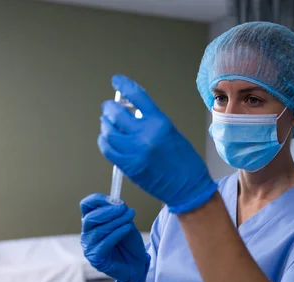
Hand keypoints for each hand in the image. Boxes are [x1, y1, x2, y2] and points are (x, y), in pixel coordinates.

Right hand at [80, 193, 149, 281]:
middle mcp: (87, 234)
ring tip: (129, 217)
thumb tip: (117, 201)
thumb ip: (119, 213)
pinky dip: (117, 233)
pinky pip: (105, 243)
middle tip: (124, 208)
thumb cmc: (130, 243)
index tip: (113, 198)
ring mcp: (89, 247)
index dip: (98, 199)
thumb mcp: (126, 223)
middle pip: (90, 218)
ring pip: (99, 230)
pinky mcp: (95, 258)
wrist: (137, 264)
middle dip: (108, 211)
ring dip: (116, 221)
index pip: (86, 206)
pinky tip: (127, 229)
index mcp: (92, 222)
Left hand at [98, 75, 217, 213]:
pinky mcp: (128, 166)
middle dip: (109, 108)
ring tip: (107, 124)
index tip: (117, 81)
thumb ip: (152, 122)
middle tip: (108, 108)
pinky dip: (104, 141)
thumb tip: (132, 112)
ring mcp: (134, 152)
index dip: (124, 85)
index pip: (137, 96)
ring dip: (105, 125)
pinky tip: (107, 139)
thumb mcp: (172, 133)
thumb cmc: (186, 162)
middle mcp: (145, 135)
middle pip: (116, 114)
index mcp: (160, 123)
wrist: (188, 188)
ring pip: (108, 132)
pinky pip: (107, 149)